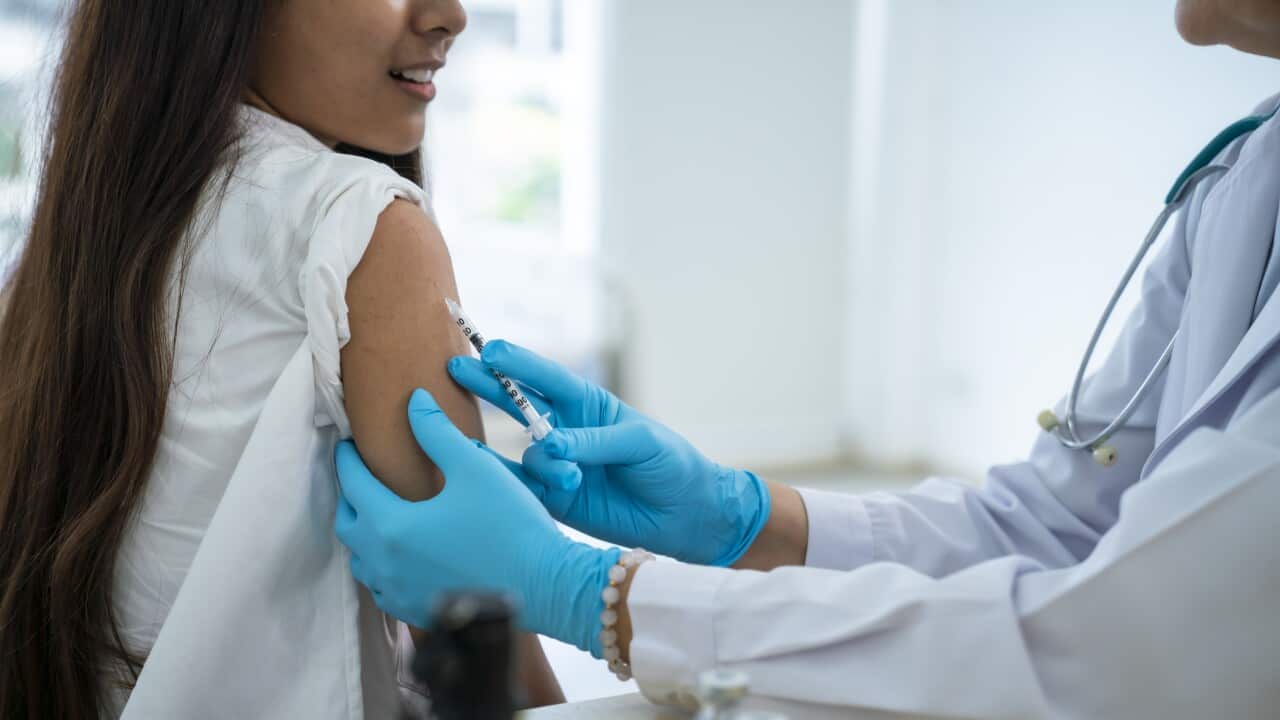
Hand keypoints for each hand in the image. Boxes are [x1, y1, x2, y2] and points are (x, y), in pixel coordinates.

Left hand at [334, 389, 618, 654]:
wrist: (545, 586)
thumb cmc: (511, 525)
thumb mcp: (475, 468)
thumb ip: (437, 432)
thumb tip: (415, 401)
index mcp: (392, 525)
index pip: (354, 484)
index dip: (348, 459)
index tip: (347, 443)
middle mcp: (385, 564)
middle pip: (348, 524)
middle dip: (350, 495)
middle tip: (359, 475)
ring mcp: (400, 593)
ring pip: (362, 561)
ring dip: (363, 534)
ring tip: (377, 513)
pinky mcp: (418, 612)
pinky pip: (383, 588)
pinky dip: (382, 566)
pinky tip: (401, 555)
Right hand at [447, 341, 770, 566]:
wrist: (688, 517)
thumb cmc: (671, 465)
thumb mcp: (639, 443)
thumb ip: (592, 441)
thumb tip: (551, 445)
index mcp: (589, 405)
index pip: (548, 378)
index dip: (518, 363)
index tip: (489, 348)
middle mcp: (567, 431)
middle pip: (519, 404)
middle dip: (489, 386)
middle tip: (456, 369)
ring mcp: (559, 465)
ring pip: (527, 454)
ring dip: (544, 461)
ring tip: (573, 478)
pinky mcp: (555, 500)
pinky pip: (526, 489)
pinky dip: (518, 486)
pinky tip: (516, 486)